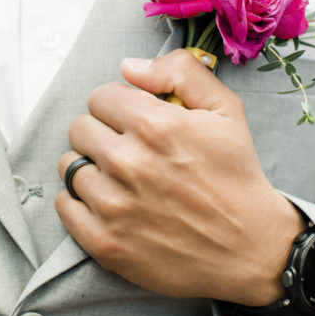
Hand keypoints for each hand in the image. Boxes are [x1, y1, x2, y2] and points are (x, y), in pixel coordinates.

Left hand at [56, 49, 303, 304]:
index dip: (119, 106)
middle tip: (130, 149)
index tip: (136, 121)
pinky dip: (80, 201)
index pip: (99, 97)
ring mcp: (112, 205)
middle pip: (80, 128)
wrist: (250, 248)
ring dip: (91, 166)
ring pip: (70, 165)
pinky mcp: (103, 242)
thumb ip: (180, 72)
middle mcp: (127, 162)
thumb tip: (129, 67)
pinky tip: (111, 203)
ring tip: (122, 178)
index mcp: (154, 125)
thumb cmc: (236, 176)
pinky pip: (64, 205)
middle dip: (103, 132)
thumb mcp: (225, 110)